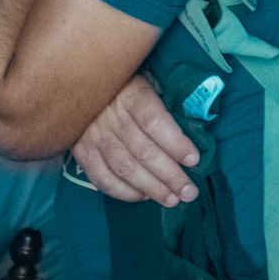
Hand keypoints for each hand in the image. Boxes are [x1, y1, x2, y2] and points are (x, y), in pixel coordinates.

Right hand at [71, 74, 199, 205]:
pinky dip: (123, 191)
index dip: (175, 144)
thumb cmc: (127, 83)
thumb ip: (167, 99)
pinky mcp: (82, 153)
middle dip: (169, 175)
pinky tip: (143, 196)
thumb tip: (197, 120)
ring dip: (150, 187)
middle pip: (143, 151)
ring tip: (171, 199)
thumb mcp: (149, 80)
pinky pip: (102, 178)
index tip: (194, 160)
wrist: (82, 86)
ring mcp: (94, 137)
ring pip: (124, 168)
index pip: (155, 122)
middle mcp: (112, 117)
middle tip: (189, 192)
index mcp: (133, 95)